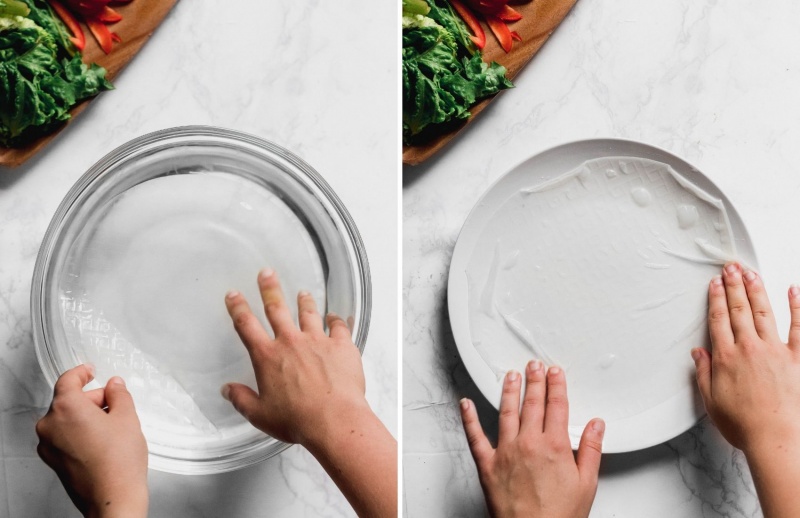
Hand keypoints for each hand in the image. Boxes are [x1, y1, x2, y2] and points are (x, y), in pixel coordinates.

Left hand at [36, 365, 147, 517]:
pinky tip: (102, 440)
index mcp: (66, 408)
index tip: (90, 371)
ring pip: (66, 419)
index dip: (82, 372)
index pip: (68, 380)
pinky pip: (64, 436)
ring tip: (112, 426)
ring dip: (86, 416)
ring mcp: (49, 445)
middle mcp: (50, 425)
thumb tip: (115, 386)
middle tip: (114, 403)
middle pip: (68, 400)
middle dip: (92, 399)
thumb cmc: (118, 462)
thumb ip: (119, 395)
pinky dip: (79, 432)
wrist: (113, 497)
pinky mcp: (53, 460)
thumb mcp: (127, 417)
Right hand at [221, 268, 396, 517]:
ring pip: (308, 312)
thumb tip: (227, 390)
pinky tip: (335, 317)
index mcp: (267, 357)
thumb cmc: (297, 419)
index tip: (234, 295)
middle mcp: (291, 342)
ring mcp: (317, 340)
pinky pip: (338, 326)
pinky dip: (336, 320)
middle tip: (266, 273)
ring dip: (304, 301)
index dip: (238, 308)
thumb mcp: (260, 414)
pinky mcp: (341, 345)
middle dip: (269, 289)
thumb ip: (242, 399)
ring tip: (303, 293)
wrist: (333, 419)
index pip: (247, 326)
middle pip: (277, 308)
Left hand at [460, 361, 604, 517]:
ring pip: (506, 412)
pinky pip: (475, 437)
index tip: (554, 372)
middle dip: (534, 381)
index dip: (556, 385)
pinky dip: (469, 418)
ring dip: (509, 391)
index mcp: (554, 446)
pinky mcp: (487, 465)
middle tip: (534, 365)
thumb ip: (590, 450)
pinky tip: (466, 404)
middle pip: (533, 404)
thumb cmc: (558, 516)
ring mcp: (505, 452)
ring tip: (511, 375)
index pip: (556, 405)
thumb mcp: (586, 484)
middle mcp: (528, 444)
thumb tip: (596, 426)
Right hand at [693, 262, 799, 517]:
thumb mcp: (711, 401)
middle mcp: (749, 349)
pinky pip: (798, 327)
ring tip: (751, 273)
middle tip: (731, 268)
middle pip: (739, 310)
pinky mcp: (796, 359)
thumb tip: (698, 354)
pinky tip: (792, 291)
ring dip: (756, 290)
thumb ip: (704, 373)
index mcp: (726, 358)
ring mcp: (775, 351)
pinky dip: (796, 307)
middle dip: (734, 286)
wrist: (775, 438)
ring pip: (763, 312)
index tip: (714, 284)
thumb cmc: (745, 425)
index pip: (718, 320)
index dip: (716, 299)